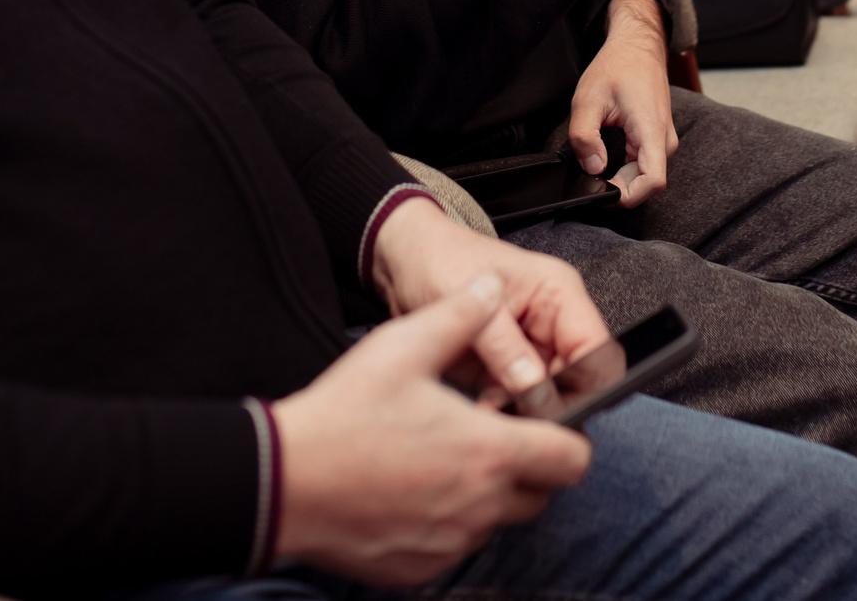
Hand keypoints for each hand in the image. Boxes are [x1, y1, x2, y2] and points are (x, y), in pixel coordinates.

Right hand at [271, 274, 592, 584]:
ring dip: (486, 495)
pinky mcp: (420, 568)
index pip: (572, 460)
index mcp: (489, 452)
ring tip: (443, 458)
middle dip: (529, 467)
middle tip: (490, 436)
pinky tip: (413, 489)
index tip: (543, 423)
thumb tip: (491, 288)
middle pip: (540, 495)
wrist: (284, 483)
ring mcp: (451, 542)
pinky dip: (449, 522)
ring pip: (496, 522)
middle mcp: (480, 506)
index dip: (570, 439)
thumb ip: (459, 315)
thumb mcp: (402, 347)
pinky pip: (455, 545)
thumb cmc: (343, 416)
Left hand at [368, 199, 612, 404]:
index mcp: (560, 295)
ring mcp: (532, 348)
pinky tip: (484, 412)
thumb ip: (506, 348)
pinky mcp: (509, 368)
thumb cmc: (441, 262)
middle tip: (522, 420)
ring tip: (496, 415)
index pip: (598, 350)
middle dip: (555, 405)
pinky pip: (522, 401)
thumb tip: (534, 388)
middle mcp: (554, 324)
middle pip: (580, 380)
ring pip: (552, 396)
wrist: (405, 262)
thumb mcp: (474, 304)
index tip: (558, 410)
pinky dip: (507, 412)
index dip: (587, 385)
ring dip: (529, 412)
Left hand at [567, 0, 678, 206]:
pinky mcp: (657, 139)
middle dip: (617, 188)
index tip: (601, 190)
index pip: (652, 182)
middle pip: (645, 184)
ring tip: (595, 162)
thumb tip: (592, 169)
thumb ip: (584, 137)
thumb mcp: (588, 99)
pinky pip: (644, 165)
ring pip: (644, 176)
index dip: (626, 195)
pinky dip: (624, 168)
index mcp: (651, 130)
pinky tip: (606, 157)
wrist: (637, 46)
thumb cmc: (617, 66)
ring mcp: (663, 140)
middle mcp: (664, 140)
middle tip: (587, 175)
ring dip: (620, 178)